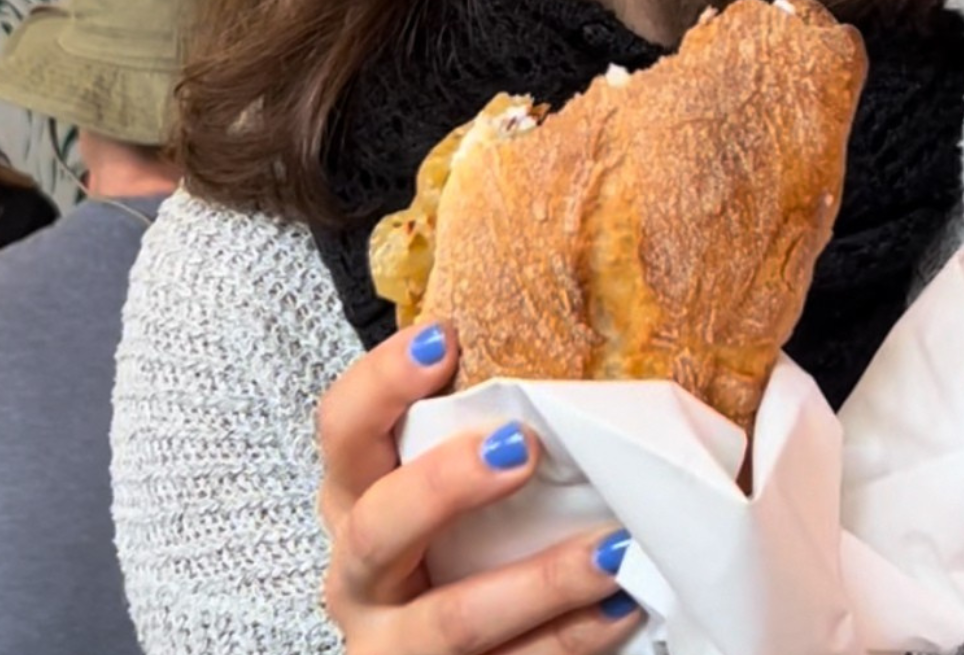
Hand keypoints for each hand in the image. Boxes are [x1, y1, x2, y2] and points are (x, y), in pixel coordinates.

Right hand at [319, 321, 641, 653]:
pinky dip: (568, 640)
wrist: (453, 650)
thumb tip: (580, 346)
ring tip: (610, 549)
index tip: (444, 339)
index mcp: (357, 497)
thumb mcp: (454, 479)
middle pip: (378, 529)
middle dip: (444, 488)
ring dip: (537, 583)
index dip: (380, 382)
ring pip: (450, 621)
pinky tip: (621, 605)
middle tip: (520, 448)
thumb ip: (485, 423)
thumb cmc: (463, 537)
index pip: (342, 429)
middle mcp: (361, 573)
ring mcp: (394, 645)